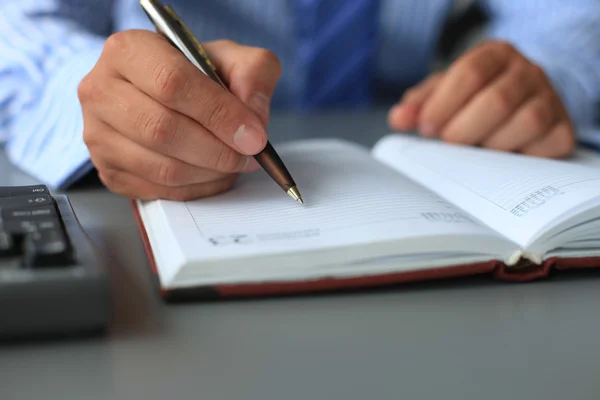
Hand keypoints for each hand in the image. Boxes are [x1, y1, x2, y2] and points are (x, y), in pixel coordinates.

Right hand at [78, 30, 281, 199]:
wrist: (157, 95)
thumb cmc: (191, 74)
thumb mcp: (229, 57)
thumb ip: (252, 71)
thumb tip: (254, 113)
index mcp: (128, 50)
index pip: (171, 82)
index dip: (218, 113)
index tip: (252, 134)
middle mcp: (101, 90)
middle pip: (163, 129)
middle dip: (218, 149)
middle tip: (249, 154)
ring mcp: (98, 135)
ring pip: (163, 167)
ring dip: (210, 172)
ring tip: (235, 162)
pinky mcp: (109, 172)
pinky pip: (160, 191)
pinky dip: (198, 188)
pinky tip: (214, 174)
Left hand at [388, 41, 574, 157]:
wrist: (522, 104)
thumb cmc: (475, 99)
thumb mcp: (445, 93)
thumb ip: (419, 104)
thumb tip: (398, 119)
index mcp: (494, 55)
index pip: (469, 73)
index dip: (442, 105)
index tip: (425, 128)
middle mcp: (527, 72)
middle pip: (496, 101)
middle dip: (463, 129)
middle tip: (447, 143)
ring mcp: (550, 99)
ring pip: (525, 122)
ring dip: (491, 144)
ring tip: (475, 150)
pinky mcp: (563, 129)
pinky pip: (545, 146)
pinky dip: (519, 156)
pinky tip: (501, 158)